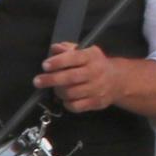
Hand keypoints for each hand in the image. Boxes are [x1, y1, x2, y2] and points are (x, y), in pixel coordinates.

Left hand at [37, 41, 155, 118]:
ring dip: (58, 92)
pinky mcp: (97, 102)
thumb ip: (67, 49)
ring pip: (71, 93)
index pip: (73, 58)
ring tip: (55, 88)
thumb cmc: (94, 63)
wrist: (118, 80)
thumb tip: (55, 49)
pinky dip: (67, 103)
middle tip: (37, 81)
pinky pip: (77, 106)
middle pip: (71, 78)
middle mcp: (95, 72)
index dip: (58, 62)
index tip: (45, 65)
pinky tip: (65, 98)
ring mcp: (97, 89)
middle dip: (51, 80)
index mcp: (91, 57)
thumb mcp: (84, 51)